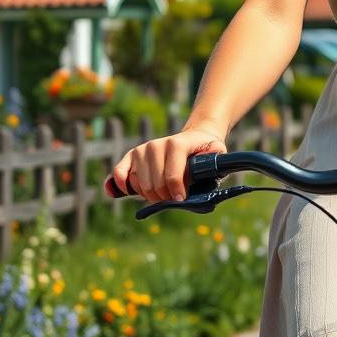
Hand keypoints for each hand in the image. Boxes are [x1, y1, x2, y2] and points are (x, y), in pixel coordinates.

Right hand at [106, 121, 227, 202]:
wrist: (195, 137)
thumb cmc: (206, 150)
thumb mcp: (217, 153)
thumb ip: (215, 159)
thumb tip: (206, 166)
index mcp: (177, 144)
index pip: (172, 174)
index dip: (176, 191)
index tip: (181, 199)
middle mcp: (157, 145)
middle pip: (154, 183)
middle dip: (163, 196)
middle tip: (173, 198)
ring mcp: (143, 149)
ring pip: (138, 183)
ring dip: (148, 195)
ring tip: (161, 194)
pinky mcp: (132, 155)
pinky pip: (119, 172)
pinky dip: (120, 184)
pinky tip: (127, 192)